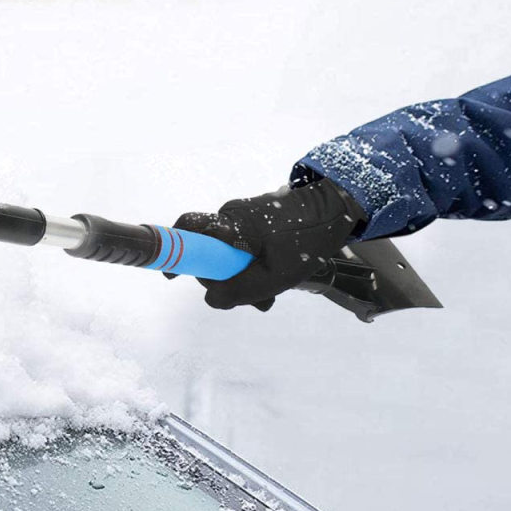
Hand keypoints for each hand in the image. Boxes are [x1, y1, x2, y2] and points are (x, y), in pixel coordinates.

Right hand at [171, 179, 366, 310]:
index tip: (174, 275)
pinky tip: (272, 282)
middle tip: (247, 299)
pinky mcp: (257, 223)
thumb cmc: (305, 241)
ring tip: (267, 297)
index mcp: (230, 225)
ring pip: (228, 254)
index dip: (175, 250)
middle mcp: (231, 217)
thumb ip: (240, 291)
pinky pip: (243, 248)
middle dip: (222, 279)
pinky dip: (252, 266)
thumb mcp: (275, 276)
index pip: (188, 227)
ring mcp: (244, 219)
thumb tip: (211, 299)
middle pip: (209, 251)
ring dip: (242, 277)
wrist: (336, 211)